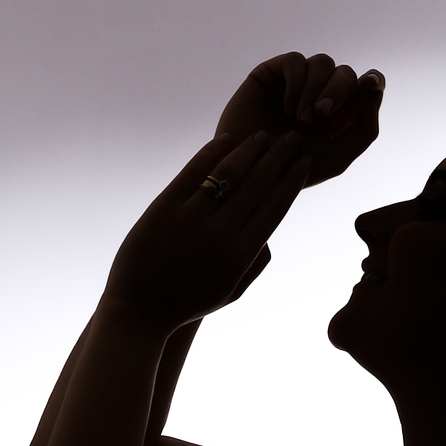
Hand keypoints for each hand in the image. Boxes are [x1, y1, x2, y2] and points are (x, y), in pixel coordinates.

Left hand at [103, 129, 310, 334]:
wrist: (140, 308)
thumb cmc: (189, 301)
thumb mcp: (231, 292)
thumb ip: (256, 264)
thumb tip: (270, 234)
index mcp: (241, 255)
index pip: (275, 208)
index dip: (292, 180)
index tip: (305, 161)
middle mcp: (220, 234)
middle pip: (257, 184)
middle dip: (279, 156)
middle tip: (293, 137)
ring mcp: (191, 218)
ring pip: (229, 172)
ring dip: (250, 149)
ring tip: (263, 136)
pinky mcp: (165, 207)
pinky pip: (194, 171)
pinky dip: (212, 152)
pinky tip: (228, 139)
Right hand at [217, 52, 383, 186]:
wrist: (250, 173)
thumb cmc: (294, 170)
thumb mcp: (338, 157)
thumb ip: (365, 128)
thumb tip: (376, 87)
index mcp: (341, 113)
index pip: (366, 86)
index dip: (373, 81)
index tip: (370, 84)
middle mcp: (322, 94)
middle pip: (346, 73)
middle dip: (338, 91)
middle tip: (321, 115)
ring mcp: (298, 82)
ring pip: (323, 63)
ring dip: (316, 89)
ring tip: (300, 119)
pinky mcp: (274, 73)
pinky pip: (295, 61)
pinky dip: (296, 83)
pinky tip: (287, 107)